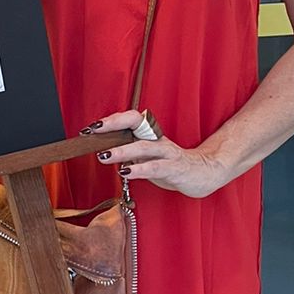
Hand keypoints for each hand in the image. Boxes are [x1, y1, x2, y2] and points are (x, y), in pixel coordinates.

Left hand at [82, 108, 228, 198]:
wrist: (204, 173)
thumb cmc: (171, 165)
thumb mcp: (147, 158)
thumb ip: (129, 154)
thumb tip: (105, 153)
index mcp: (149, 134)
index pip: (128, 119)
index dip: (110, 121)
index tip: (90, 128)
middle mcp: (157, 138)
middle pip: (134, 123)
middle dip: (113, 125)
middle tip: (93, 132)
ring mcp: (167, 152)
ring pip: (143, 147)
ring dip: (122, 151)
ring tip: (104, 156)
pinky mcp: (175, 168)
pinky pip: (156, 167)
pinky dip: (140, 169)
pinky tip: (126, 172)